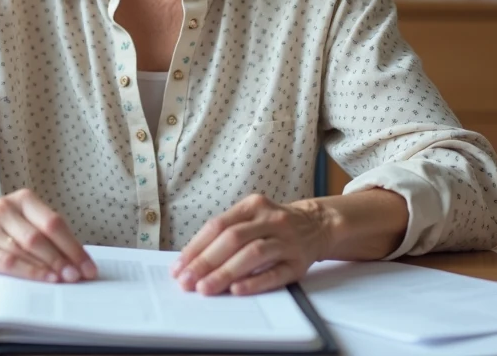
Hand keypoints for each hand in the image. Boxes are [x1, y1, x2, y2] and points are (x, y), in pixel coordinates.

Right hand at [0, 188, 97, 283]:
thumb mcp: (19, 214)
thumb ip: (42, 229)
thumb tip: (74, 257)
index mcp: (22, 199)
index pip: (54, 222)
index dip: (73, 245)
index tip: (88, 265)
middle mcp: (6, 210)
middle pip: (42, 236)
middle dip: (65, 259)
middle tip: (80, 276)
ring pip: (26, 249)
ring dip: (49, 266)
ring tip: (66, 279)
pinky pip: (7, 261)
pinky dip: (28, 271)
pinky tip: (43, 278)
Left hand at [169, 194, 331, 295]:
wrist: (317, 224)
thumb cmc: (273, 225)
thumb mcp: (251, 217)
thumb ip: (225, 233)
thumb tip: (190, 261)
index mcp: (253, 206)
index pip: (218, 225)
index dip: (196, 247)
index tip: (178, 268)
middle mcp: (271, 219)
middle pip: (233, 238)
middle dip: (206, 262)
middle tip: (187, 282)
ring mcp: (287, 240)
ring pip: (254, 254)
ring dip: (226, 273)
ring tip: (205, 289)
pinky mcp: (299, 262)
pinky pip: (276, 273)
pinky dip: (255, 282)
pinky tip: (237, 290)